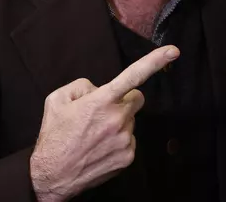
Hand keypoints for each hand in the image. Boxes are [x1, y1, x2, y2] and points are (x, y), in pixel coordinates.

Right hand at [30, 45, 179, 201]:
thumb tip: (100, 89)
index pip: (133, 76)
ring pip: (131, 121)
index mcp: (101, 101)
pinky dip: (118, 141)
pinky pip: (130, 139)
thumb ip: (83, 85)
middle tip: (103, 112)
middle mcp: (117, 119)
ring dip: (118, 123)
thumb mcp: (58, 99)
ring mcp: (125, 139)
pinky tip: (100, 147)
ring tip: (95, 134)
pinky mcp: (128, 156)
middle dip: (124, 101)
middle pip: (136, 99)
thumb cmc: (54, 136)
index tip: (173, 51)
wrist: (52, 175)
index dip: (155, 61)